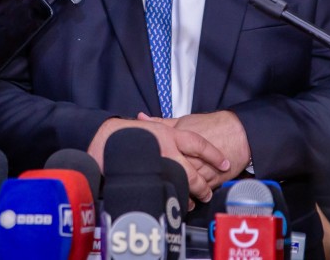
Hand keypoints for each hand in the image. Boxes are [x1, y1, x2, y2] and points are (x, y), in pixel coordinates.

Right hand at [88, 118, 229, 204]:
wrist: (104, 136)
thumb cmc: (127, 130)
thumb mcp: (151, 125)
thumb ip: (167, 128)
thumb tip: (183, 133)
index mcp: (170, 135)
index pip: (199, 144)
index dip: (214, 155)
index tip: (225, 164)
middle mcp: (168, 150)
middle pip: (193, 172)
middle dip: (203, 186)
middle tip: (208, 192)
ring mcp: (160, 165)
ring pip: (183, 184)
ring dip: (191, 195)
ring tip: (195, 202)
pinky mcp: (150, 178)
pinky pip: (167, 192)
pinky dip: (175, 199)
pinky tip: (178, 204)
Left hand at [140, 111, 250, 188]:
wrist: (238, 132)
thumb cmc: (212, 125)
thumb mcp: (184, 121)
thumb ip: (162, 122)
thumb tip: (142, 117)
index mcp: (182, 141)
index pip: (165, 156)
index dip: (154, 163)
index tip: (145, 168)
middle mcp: (192, 157)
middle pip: (175, 174)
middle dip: (164, 181)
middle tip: (153, 186)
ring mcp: (204, 170)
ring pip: (187, 186)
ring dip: (180, 192)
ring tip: (169, 195)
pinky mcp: (215, 180)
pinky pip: (200, 192)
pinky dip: (194, 195)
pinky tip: (187, 196)